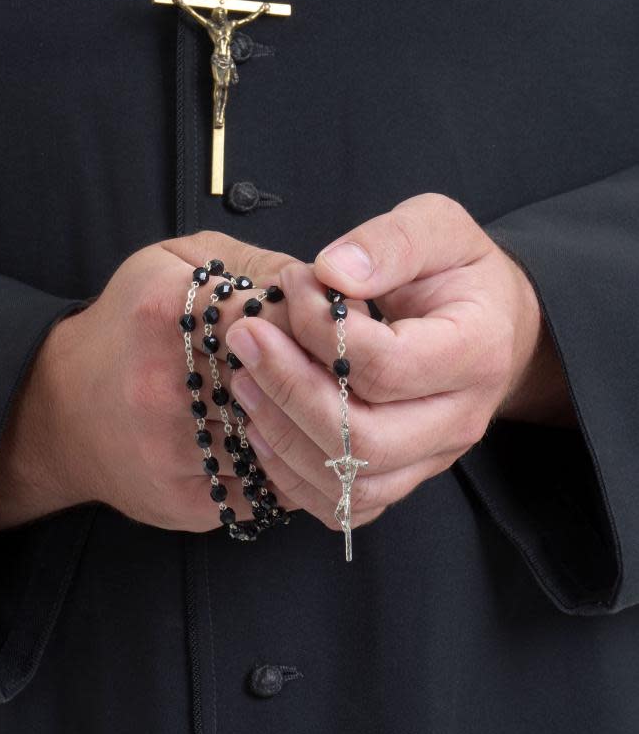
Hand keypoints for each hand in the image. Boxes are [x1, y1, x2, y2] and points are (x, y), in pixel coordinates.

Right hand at [0, 232, 300, 532]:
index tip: (329, 328)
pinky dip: (292, 468)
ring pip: (285, 443)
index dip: (317, 325)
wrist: (58, 411)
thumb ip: (249, 262)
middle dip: (323, 378)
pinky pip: (270, 489)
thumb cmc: (129, 325)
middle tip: (341, 372)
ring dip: (313, 429)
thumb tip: (322, 287)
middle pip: (286, 383)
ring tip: (322, 409)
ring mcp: (173, 450)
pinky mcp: (186, 500)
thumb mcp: (173, 263)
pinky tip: (293, 448)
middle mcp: (165, 384)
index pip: (279, 318)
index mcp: (165, 312)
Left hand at [224, 193, 574, 532]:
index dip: (322, 329)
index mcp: (476, 352)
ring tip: (243, 380)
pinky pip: (344, 504)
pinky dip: (293, 475)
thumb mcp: (437, 228)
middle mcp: (460, 419)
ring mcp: (432, 457)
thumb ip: (390, 243)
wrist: (491, 322)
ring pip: (351, 482)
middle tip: (245, 338)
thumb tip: (333, 271)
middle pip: (367, 439)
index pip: (387, 365)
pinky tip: (263, 424)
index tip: (291, 281)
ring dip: (283, 436)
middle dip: (289, 390)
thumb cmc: (458, 272)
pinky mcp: (403, 475)